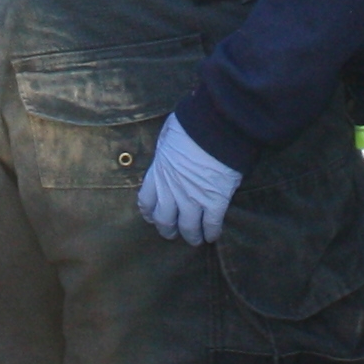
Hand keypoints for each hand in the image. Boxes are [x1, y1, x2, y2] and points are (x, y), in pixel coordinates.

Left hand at [138, 114, 242, 243]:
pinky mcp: (215, 201)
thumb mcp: (168, 134)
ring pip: (188, 228)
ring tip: (196, 240)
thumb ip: (165, 150)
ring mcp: (194, 198)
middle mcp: (172, 190)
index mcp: (159, 173)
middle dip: (168, 230)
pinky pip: (211, 224)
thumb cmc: (192, 124)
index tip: (153, 217)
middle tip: (173, 233)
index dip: (149, 212)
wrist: (216, 126)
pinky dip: (212, 232)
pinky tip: (213, 236)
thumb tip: (168, 149)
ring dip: (191, 236)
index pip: (146, 202)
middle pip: (165, 220)